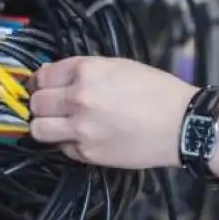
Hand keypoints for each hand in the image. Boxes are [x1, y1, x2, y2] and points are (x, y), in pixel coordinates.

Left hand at [27, 57, 195, 168]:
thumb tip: (56, 76)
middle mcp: (79, 98)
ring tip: (59, 124)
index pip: (43, 75)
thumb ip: (86, 70)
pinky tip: (84, 137)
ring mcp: (81, 128)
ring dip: (45, 125)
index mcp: (87, 71)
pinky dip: (67, 143)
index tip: (44, 85)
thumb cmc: (157, 91)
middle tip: (53, 105)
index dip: (41, 81)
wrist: (181, 124)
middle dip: (41, 103)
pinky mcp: (87, 153)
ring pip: (38, 129)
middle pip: (37, 102)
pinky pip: (62, 148)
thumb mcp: (120, 66)